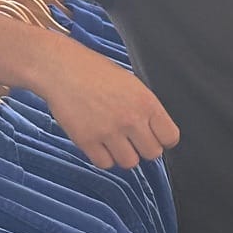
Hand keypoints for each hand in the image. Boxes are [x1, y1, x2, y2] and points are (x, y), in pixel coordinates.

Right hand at [34, 42, 180, 168]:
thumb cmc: (95, 72)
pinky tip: (99, 143)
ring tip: (114, 141)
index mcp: (146, 102)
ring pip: (130, 163)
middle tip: (132, 139)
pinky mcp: (87, 141)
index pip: (170, 137)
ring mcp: (109, 131)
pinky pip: (105, 164)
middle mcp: (131, 119)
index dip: (163, 139)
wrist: (61, 68)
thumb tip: (157, 132)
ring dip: (124, 155)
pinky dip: (103, 157)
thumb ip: (146, 108)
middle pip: (152, 154)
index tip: (155, 136)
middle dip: (144, 148)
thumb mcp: (131, 84)